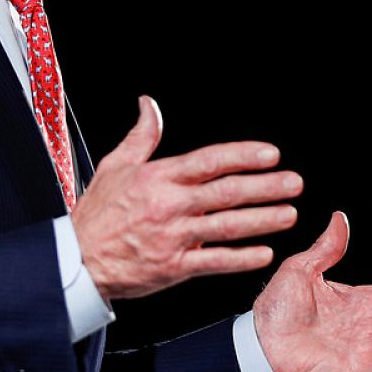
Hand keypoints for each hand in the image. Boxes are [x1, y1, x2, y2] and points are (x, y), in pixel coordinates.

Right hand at [71, 96, 301, 301]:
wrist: (77, 259)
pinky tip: (264, 252)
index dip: (242, 156)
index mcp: (158, 177)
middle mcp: (169, 205)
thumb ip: (141, 136)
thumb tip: (148, 104)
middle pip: (226, 192)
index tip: (270, 154)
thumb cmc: (97, 213)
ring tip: (289, 213)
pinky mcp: (173, 267)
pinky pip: (214, 261)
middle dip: (265, 186)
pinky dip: (241, 258)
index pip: (209, 161)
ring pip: (227, 226)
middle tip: (294, 182)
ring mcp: (173, 237)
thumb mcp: (114, 165)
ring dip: (262, 219)